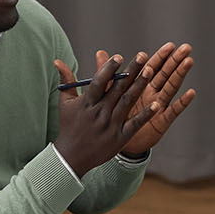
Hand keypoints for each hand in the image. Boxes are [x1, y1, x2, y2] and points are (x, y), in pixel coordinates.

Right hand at [54, 54, 156, 174]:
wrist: (72, 156)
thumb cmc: (69, 126)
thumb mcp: (65, 102)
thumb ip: (66, 80)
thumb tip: (58, 61)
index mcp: (87, 103)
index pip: (99, 82)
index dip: (109, 69)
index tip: (119, 57)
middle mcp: (100, 112)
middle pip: (117, 88)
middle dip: (131, 71)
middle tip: (142, 56)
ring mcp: (111, 125)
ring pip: (127, 101)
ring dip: (139, 86)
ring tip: (150, 71)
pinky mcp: (120, 137)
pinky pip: (135, 123)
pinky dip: (146, 114)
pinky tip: (156, 104)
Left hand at [94, 43, 196, 155]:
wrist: (115, 140)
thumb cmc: (114, 116)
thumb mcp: (108, 93)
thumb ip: (106, 74)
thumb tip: (100, 53)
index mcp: (140, 86)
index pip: (153, 67)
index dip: (161, 56)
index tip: (170, 45)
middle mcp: (152, 93)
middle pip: (166, 73)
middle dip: (175, 61)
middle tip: (186, 48)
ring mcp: (158, 106)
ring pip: (171, 87)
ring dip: (180, 74)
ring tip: (188, 62)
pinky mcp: (162, 120)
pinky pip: (173, 110)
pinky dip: (182, 102)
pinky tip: (190, 93)